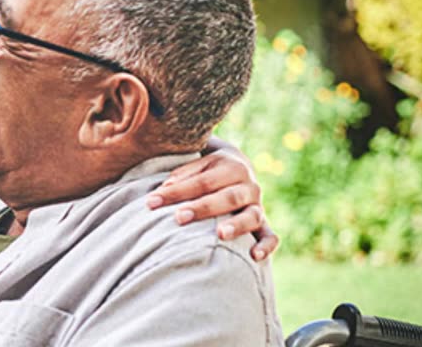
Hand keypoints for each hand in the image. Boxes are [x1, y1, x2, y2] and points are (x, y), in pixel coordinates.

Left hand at [145, 141, 278, 261]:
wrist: (239, 169)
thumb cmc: (208, 170)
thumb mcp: (197, 164)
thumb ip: (181, 176)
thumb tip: (163, 190)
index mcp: (231, 166)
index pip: (201, 181)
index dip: (175, 192)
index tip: (151, 202)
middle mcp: (248, 186)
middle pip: (226, 197)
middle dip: (202, 208)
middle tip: (179, 217)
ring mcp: (258, 206)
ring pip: (251, 215)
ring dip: (237, 225)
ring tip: (220, 235)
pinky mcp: (264, 224)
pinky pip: (270, 236)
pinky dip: (265, 246)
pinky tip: (254, 256)